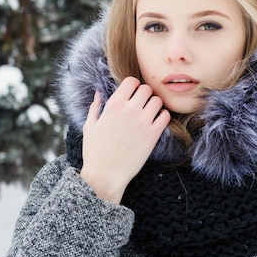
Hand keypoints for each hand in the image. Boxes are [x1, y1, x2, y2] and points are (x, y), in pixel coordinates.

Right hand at [80, 77, 170, 203]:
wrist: (105, 175)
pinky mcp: (153, 135)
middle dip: (144, 95)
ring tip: (149, 114)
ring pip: (158, 101)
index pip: (131, 81)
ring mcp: (143, 122)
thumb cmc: (95, 152)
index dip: (133, 86)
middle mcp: (129, 110)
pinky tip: (155, 124)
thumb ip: (95, 106)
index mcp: (113, 104)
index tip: (132, 94)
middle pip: (146, 89)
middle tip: (141, 105)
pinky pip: (165, 116)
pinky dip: (162, 117)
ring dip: (154, 105)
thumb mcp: (90, 126)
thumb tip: (98, 92)